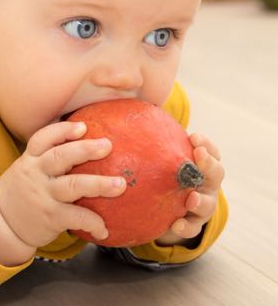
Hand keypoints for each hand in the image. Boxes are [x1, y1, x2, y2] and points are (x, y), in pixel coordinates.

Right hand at [0, 121, 127, 249]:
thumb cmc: (23, 192)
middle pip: (59, 157)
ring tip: (120, 185)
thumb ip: (48, 158)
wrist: (2, 223)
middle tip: (107, 145)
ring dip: (98, 184)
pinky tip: (104, 230)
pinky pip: (76, 217)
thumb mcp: (27, 170)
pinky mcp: (50, 217)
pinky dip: (93, 222)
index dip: (62, 131)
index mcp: (30, 160)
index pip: (42, 139)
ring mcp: (43, 195)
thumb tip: (85, 144)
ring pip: (73, 185)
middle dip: (84, 150)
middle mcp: (36, 174)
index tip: (83, 127)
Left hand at [154, 132, 224, 246]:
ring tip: (191, 199)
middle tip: (199, 155)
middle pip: (216, 174)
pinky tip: (176, 225)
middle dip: (209, 164)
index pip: (210, 151)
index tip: (194, 137)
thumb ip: (150, 142)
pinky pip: (193, 227)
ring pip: (208, 203)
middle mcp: (206, 184)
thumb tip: (128, 117)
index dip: (205, 144)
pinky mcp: (193, 223)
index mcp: (201, 166)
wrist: (165, 209)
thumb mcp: (158, 159)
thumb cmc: (160, 175)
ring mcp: (203, 205)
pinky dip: (186, 227)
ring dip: (201, 201)